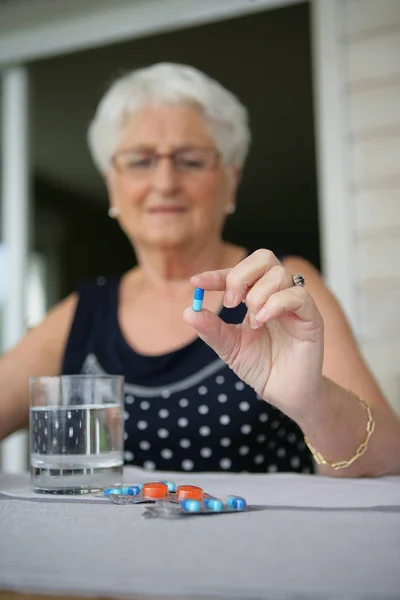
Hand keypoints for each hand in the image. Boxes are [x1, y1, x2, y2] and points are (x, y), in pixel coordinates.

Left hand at [183, 249, 324, 422]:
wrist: (283, 393)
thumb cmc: (261, 367)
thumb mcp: (229, 347)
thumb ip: (211, 329)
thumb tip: (188, 312)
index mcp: (256, 297)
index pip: (238, 272)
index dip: (217, 274)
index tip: (197, 283)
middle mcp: (276, 294)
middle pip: (264, 258)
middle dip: (241, 275)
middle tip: (231, 303)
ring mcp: (295, 304)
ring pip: (279, 273)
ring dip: (258, 295)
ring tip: (253, 323)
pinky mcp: (311, 317)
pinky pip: (298, 295)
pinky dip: (276, 303)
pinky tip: (263, 320)